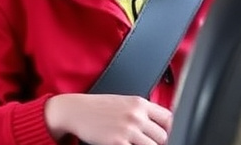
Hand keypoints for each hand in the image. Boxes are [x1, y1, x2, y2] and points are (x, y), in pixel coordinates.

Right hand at [44, 93, 171, 144]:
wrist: (74, 110)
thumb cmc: (96, 107)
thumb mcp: (121, 102)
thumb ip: (141, 111)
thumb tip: (161, 124)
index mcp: (139, 103)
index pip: (168, 119)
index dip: (168, 129)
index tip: (162, 134)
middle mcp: (136, 115)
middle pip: (163, 136)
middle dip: (156, 141)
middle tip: (144, 141)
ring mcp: (128, 129)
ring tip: (134, 143)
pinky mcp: (118, 142)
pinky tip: (125, 144)